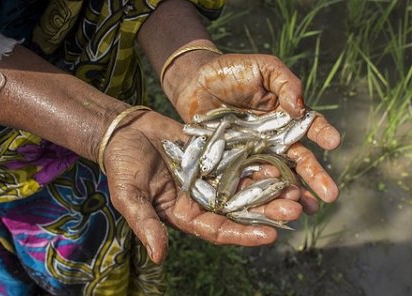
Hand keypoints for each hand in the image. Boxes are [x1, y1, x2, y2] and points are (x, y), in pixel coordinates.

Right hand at [102, 110, 302, 262]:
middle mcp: (202, 198)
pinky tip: (278, 160)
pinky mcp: (214, 153)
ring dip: (269, 187)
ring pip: (245, 185)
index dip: (242, 234)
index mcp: (184, 213)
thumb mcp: (129, 195)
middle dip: (266, 210)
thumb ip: (145, 223)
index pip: (217, 230)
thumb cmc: (122, 165)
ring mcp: (210, 175)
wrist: (125, 131)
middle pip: (239, 209)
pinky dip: (257, 161)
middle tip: (295, 209)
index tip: (269, 235)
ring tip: (296, 187)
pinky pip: (239, 159)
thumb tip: (158, 256)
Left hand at [166, 53, 340, 212]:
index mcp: (284, 115)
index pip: (308, 126)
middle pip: (298, 159)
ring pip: (277, 175)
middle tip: (330, 195)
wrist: (195, 82)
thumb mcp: (263, 68)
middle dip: (314, 177)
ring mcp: (254, 152)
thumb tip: (300, 108)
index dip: (322, 133)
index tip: (333, 142)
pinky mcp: (233, 162)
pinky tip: (269, 210)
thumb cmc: (231, 71)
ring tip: (306, 211)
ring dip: (291, 193)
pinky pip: (247, 179)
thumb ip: (285, 82)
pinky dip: (259, 195)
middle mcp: (273, 138)